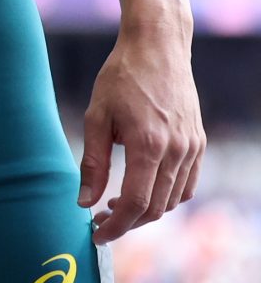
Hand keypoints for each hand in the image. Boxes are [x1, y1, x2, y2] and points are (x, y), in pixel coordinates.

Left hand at [78, 20, 202, 241]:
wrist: (158, 48)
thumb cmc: (121, 78)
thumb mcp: (95, 116)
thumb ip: (92, 162)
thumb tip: (83, 201)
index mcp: (148, 145)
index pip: (134, 203)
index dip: (114, 225)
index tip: (96, 234)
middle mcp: (176, 151)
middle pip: (155, 208)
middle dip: (127, 223)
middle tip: (100, 222)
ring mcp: (192, 148)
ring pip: (172, 200)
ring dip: (145, 211)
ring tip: (115, 205)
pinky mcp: (199, 143)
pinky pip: (186, 184)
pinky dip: (165, 196)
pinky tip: (141, 189)